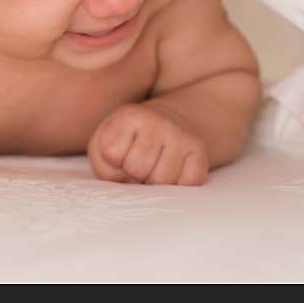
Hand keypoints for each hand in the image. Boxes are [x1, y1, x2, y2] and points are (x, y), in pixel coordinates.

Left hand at [87, 102, 208, 185]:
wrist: (166, 125)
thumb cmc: (127, 142)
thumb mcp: (103, 146)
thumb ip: (104, 165)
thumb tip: (127, 183)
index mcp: (129, 115)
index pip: (112, 152)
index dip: (113, 161)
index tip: (120, 153)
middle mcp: (158, 121)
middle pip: (138, 168)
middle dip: (134, 173)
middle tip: (139, 164)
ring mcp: (182, 136)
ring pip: (162, 181)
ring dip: (154, 182)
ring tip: (153, 168)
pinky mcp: (200, 153)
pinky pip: (186, 185)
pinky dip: (176, 187)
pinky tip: (170, 172)